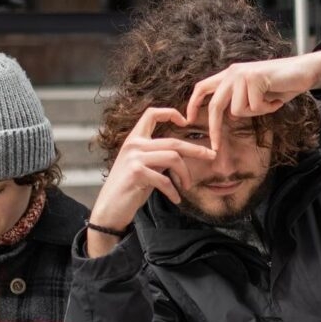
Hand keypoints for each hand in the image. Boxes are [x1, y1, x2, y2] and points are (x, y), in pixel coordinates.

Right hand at [86, 104, 216, 256]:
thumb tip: (183, 153)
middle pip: (174, 142)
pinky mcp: (136, 173)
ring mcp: (134, 158)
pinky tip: (176, 199)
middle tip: (211, 156)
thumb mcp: (143, 166)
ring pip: (173, 158)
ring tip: (186, 186)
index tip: (186, 122)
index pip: (151, 113)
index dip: (171, 113)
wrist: (109, 209)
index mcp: (134, 139)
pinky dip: (174, 191)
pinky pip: (165, 179)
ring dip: (185, 175)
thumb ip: (158, 156)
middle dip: (196, 150)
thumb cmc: (128, 188)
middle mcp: (133, 144)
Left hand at [185, 50, 320, 150]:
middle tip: (216, 147)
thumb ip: (238, 100)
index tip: (188, 121)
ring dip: (256, 113)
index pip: (202, 88)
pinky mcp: (254, 78)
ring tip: (269, 102)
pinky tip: (276, 99)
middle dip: (215, 129)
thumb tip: (227, 116)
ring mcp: (242, 74)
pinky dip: (267, 109)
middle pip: (216, 105)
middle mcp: (232, 73)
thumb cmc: (280, 84)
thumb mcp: (254, 93)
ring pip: (238, 110)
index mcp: (229, 75)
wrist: (303, 71)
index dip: (193, 104)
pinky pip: (254, 107)